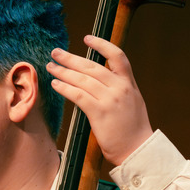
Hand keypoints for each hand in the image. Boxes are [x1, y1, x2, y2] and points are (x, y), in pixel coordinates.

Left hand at [47, 34, 152, 166]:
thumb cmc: (133, 130)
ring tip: (51, 67)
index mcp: (129, 84)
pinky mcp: (99, 113)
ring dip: (63, 72)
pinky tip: (56, 85)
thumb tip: (101, 81)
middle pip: (92, 66)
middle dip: (71, 58)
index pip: (117, 56)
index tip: (87, 38)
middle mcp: (120, 88)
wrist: (138, 150)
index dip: (101, 45)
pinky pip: (78, 96)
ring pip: (82, 80)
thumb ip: (119, 89)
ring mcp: (110, 100)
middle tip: (56, 52)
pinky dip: (65, 88)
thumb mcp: (132, 103)